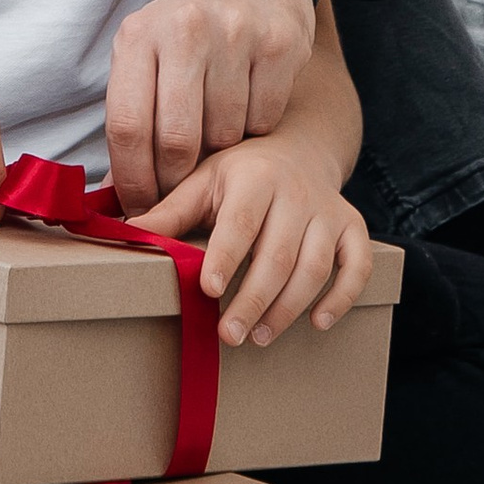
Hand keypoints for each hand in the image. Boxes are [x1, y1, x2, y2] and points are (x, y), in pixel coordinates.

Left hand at [103, 0, 317, 213]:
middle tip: (181, 189)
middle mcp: (184, 29)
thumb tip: (113, 196)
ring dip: (220, 150)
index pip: (126, 126)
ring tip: (216, 131)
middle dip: (177, 178)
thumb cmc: (189, 25)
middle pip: (176, 140)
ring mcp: (235, 34)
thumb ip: (130, 116)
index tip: (141, 207)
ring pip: (224, 135)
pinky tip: (247, 106)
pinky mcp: (280, 44)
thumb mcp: (146, 52)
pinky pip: (264, 120)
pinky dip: (255, 130)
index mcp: (139, 35)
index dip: (133, 179)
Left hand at [136, 140, 373, 349]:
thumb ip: (171, 211)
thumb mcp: (203, 181)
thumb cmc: (241, 174)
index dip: (226, 256)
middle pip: (278, 254)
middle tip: (229, 335)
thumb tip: (125, 234)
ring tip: (261, 336)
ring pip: (315, 266)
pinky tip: (319, 323)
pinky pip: (357, 264)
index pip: (241, 221)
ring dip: (289, 307)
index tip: (208, 289)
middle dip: (253, 300)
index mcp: (254, 178)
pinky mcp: (352, 227)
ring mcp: (328, 210)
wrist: (298, 147)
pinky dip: (343, 296)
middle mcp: (296, 192)